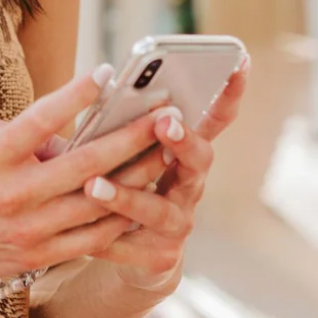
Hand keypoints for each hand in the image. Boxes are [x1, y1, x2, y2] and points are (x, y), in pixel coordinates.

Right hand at [0, 65, 175, 298]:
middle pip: (86, 163)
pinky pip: (91, 238)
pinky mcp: (37, 256)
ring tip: (168, 153)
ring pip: (98, 203)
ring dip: (138, 177)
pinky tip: (142, 200)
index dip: (75, 95)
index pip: (40, 119)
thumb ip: (21, 133)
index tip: (106, 72)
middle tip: (165, 116)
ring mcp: (28, 229)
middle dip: (132, 137)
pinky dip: (120, 217)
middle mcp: (13, 192)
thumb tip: (69, 133)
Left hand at [80, 54, 250, 291]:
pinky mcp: (160, 256)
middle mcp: (190, 185)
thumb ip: (122, 126)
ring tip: (94, 185)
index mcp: (184, 153)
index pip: (214, 119)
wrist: (134, 252)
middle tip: (164, 122)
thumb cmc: (126, 183)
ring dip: (126, 196)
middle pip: (198, 160)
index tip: (239, 61)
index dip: (230, 93)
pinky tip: (79, 233)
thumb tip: (98, 84)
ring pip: (157, 209)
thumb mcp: (127, 151)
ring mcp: (179, 222)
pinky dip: (105, 239)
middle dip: (182, 141)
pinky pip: (130, 246)